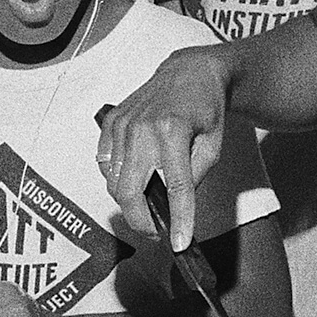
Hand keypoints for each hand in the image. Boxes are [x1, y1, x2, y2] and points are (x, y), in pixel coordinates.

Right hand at [94, 47, 233, 248]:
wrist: (190, 72)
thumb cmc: (205, 108)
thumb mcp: (213, 145)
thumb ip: (194, 177)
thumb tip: (176, 209)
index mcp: (173, 131)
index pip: (176, 187)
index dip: (178, 220)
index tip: (178, 243)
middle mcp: (142, 127)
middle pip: (130, 192)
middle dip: (142, 221)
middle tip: (158, 230)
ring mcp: (122, 124)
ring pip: (114, 182)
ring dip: (130, 202)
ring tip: (150, 205)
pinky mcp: (111, 122)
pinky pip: (104, 164)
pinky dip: (115, 179)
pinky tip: (134, 179)